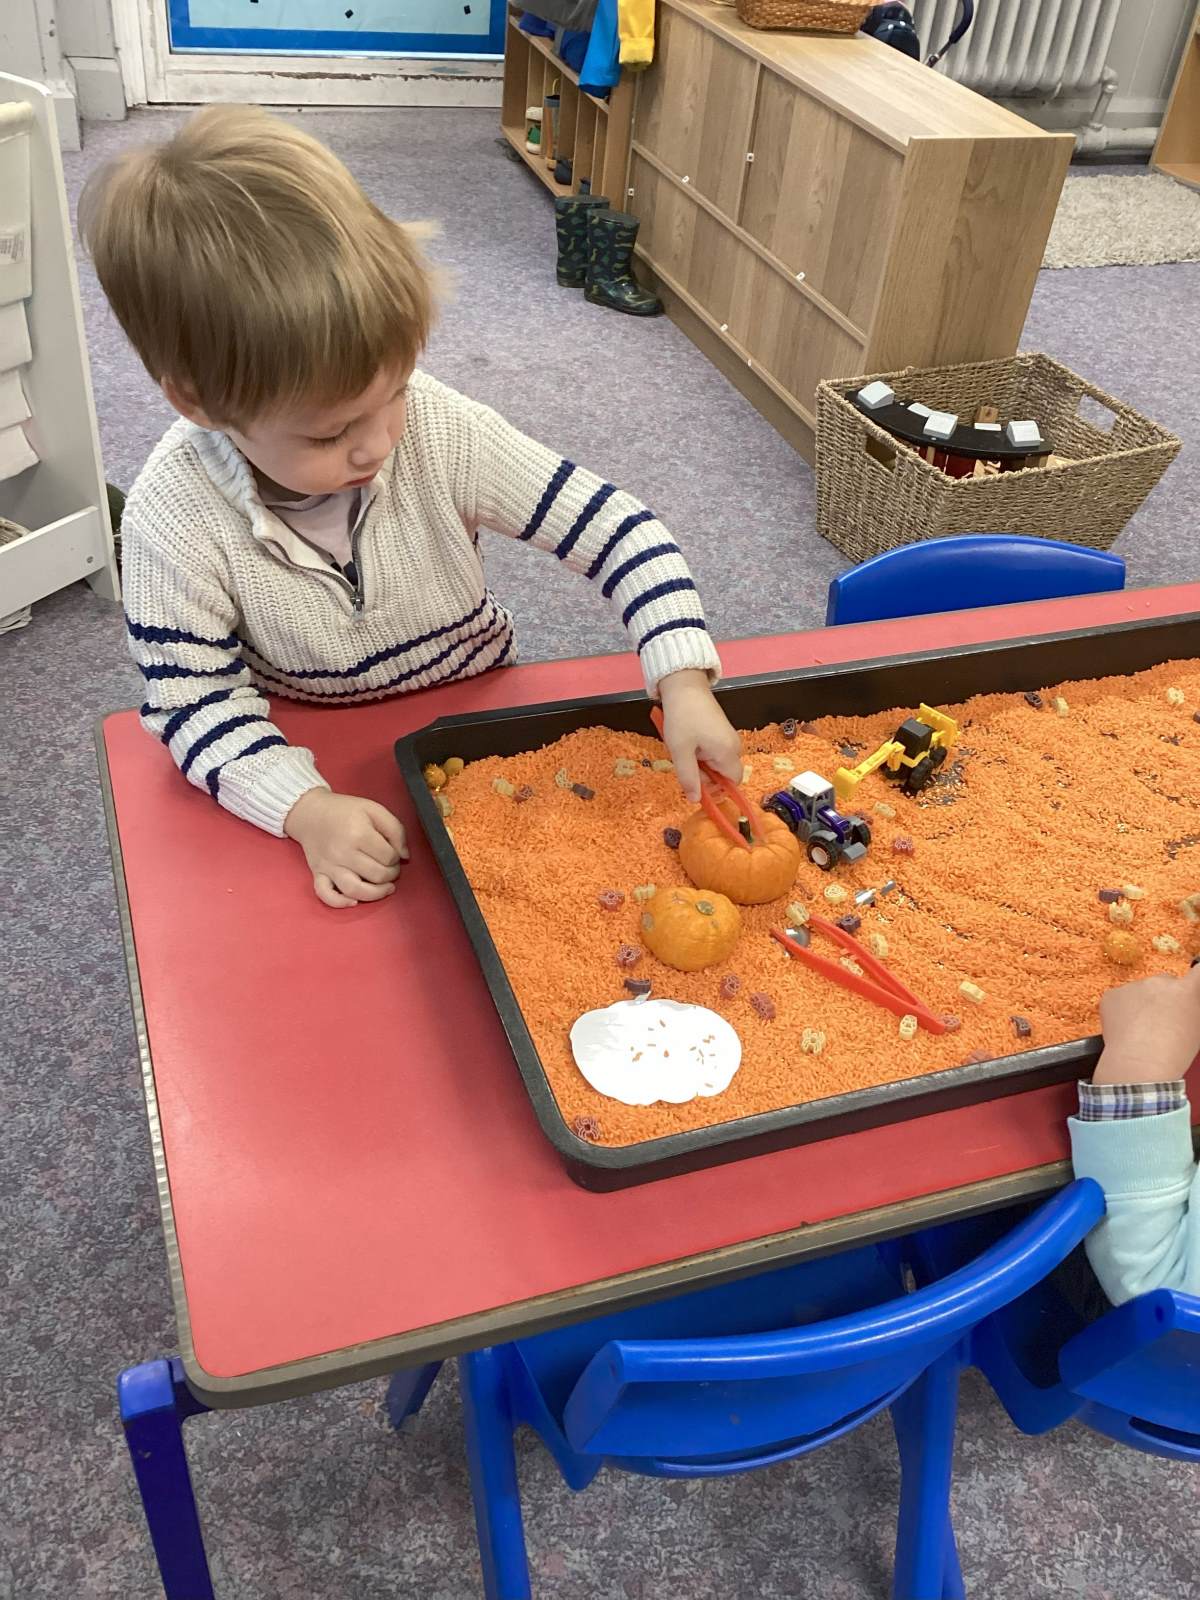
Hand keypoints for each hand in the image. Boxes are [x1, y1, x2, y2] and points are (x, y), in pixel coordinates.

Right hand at [284, 787, 408, 908]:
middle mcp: (342, 852)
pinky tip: (354, 902)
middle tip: (391, 868)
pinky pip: (326, 895)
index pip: (388, 857)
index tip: (393, 853)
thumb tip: (405, 856)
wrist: (311, 812)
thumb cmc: (344, 811)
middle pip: (376, 875)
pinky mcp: (317, 873)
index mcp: (358, 834)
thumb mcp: (374, 809)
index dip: (396, 857)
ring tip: (385, 888)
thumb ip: (396, 829)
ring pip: (355, 890)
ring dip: (376, 894)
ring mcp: (329, 865)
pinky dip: (340, 902)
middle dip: (391, 874)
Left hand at [657, 669, 742, 803]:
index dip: (716, 789)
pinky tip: (688, 742)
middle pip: (725, 774)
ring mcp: (729, 737)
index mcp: (727, 752)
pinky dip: (702, 753)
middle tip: (685, 762)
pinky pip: (715, 751)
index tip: (696, 784)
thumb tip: (696, 800)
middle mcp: (734, 746)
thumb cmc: (682, 717)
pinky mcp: (722, 731)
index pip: (733, 783)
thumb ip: (689, 778)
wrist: (684, 686)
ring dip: (701, 764)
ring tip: (685, 750)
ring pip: (718, 763)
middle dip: (705, 775)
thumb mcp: (680, 751)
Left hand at [1093, 963, 1199, 1084]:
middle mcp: (1159, 982)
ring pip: (1139, 992)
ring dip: (1140, 1004)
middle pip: (1163, 983)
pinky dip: (1120, 1011)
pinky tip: (1124, 1031)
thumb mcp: (1196, 1030)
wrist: (1140, 1062)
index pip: (1197, 973)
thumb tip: (1183, 1007)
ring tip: (1140, 1031)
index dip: (1194, 979)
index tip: (1190, 983)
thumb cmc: (1174, 1053)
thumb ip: (1191, 1009)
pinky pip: (1118, 999)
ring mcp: (1132, 986)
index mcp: (1185, 990)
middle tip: (1159, 1021)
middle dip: (1163, 997)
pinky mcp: (1111, 995)